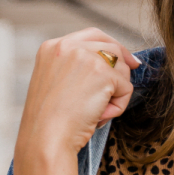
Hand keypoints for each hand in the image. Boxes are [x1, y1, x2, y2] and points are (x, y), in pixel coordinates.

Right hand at [13, 28, 140, 174]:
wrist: (46, 139)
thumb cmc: (51, 122)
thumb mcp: (56, 84)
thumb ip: (77, 69)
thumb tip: (116, 64)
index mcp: (53, 47)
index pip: (92, 35)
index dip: (113, 47)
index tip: (127, 60)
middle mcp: (68, 45)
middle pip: (112, 48)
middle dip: (122, 69)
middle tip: (122, 89)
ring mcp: (86, 56)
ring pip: (122, 68)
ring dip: (116, 93)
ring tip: (96, 112)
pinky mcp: (102, 72)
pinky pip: (126, 88)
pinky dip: (118, 106)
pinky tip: (99, 116)